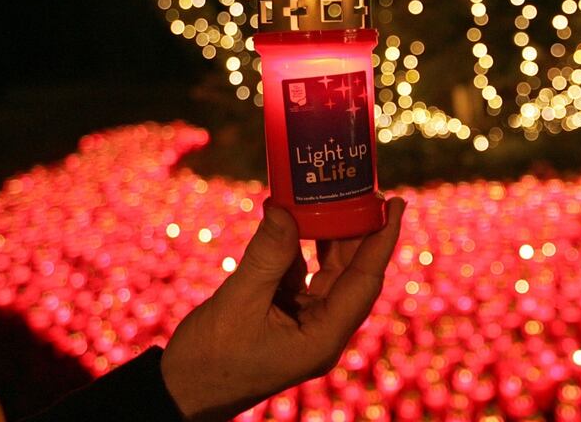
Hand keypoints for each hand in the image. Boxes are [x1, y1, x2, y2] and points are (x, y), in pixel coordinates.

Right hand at [161, 198, 405, 419]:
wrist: (182, 394)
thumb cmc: (209, 360)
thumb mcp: (238, 303)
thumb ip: (266, 256)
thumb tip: (284, 208)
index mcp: (324, 336)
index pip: (365, 281)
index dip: (383, 239)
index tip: (399, 203)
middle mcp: (323, 330)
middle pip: (353, 273)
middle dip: (358, 230)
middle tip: (362, 187)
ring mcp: (307, 324)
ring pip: (329, 272)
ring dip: (330, 235)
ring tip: (334, 195)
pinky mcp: (287, 317)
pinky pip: (303, 275)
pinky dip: (299, 247)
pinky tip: (296, 218)